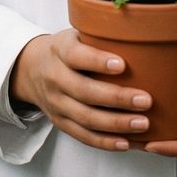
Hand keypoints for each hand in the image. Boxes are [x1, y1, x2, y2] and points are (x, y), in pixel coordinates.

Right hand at [10, 29, 152, 151]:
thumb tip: (141, 36)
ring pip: (86, 118)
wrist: (31, 69)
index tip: (122, 65)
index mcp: (60, 50)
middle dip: (117, 98)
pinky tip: (126, 142)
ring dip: (116, 123)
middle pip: (85, 91)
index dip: (98, 61)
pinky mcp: (60, 122)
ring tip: (143, 123)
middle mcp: (55, 78)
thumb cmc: (66, 49)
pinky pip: (83, 136)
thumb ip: (99, 35)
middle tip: (145, 100)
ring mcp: (56, 103)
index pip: (76, 56)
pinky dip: (105, 142)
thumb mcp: (76, 33)